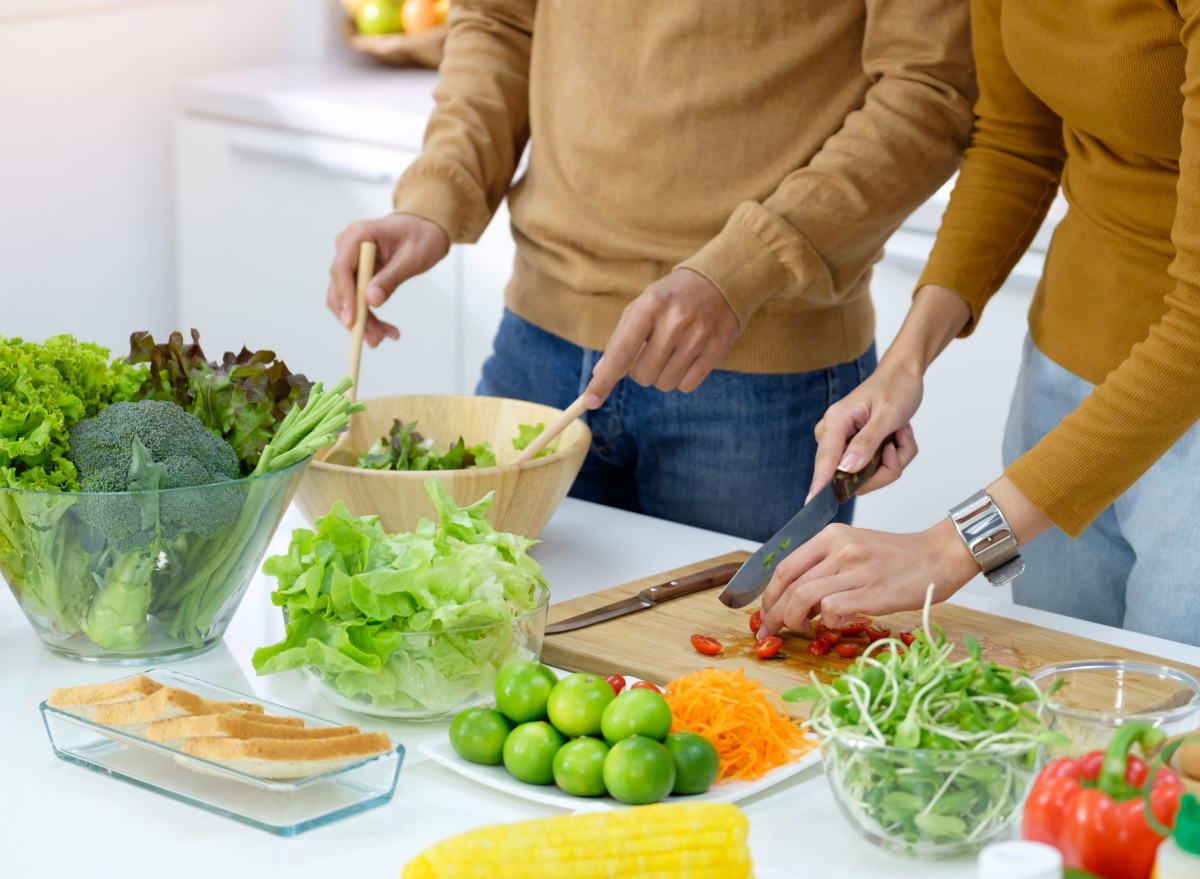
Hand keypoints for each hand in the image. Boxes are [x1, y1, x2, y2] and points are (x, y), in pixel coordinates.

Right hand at [327, 213, 449, 347]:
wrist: (425, 229)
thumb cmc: (422, 236)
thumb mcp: (413, 257)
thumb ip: (391, 277)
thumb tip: (371, 300)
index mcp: (358, 235)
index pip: (342, 269)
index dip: (346, 298)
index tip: (352, 322)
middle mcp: (347, 247)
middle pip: (340, 288)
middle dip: (355, 317)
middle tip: (374, 339)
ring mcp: (350, 260)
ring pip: (347, 298)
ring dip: (363, 321)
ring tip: (385, 337)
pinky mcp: (356, 274)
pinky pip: (357, 299)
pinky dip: (369, 316)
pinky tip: (386, 330)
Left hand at [583, 269, 739, 406]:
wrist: (718, 282)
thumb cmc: (670, 298)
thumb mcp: (641, 307)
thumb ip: (620, 339)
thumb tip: (600, 373)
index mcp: (649, 307)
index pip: (621, 352)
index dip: (604, 380)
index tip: (590, 401)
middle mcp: (674, 321)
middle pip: (643, 375)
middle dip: (641, 371)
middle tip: (651, 352)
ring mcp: (697, 336)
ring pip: (665, 383)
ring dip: (662, 376)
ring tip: (672, 352)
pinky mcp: (715, 349)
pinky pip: (687, 385)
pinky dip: (682, 379)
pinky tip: (688, 357)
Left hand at [756, 517, 980, 636]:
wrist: (938, 556)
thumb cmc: (896, 558)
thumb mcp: (854, 550)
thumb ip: (824, 570)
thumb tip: (795, 602)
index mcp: (830, 536)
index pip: (784, 566)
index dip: (769, 594)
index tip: (765, 612)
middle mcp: (839, 548)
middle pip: (789, 584)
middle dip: (773, 612)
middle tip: (771, 629)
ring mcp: (855, 569)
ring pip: (803, 597)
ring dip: (793, 619)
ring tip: (800, 629)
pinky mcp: (872, 592)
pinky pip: (831, 609)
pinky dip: (824, 622)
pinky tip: (832, 625)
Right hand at [806, 363, 922, 502]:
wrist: (903, 376)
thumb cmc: (895, 388)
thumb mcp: (887, 415)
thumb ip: (867, 443)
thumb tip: (846, 468)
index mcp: (836, 422)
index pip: (825, 459)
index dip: (820, 483)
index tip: (811, 503)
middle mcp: (835, 434)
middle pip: (850, 475)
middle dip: (883, 467)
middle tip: (897, 445)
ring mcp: (845, 444)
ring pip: (867, 476)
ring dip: (892, 460)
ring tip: (899, 434)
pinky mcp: (856, 450)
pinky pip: (876, 469)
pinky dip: (894, 456)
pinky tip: (897, 435)